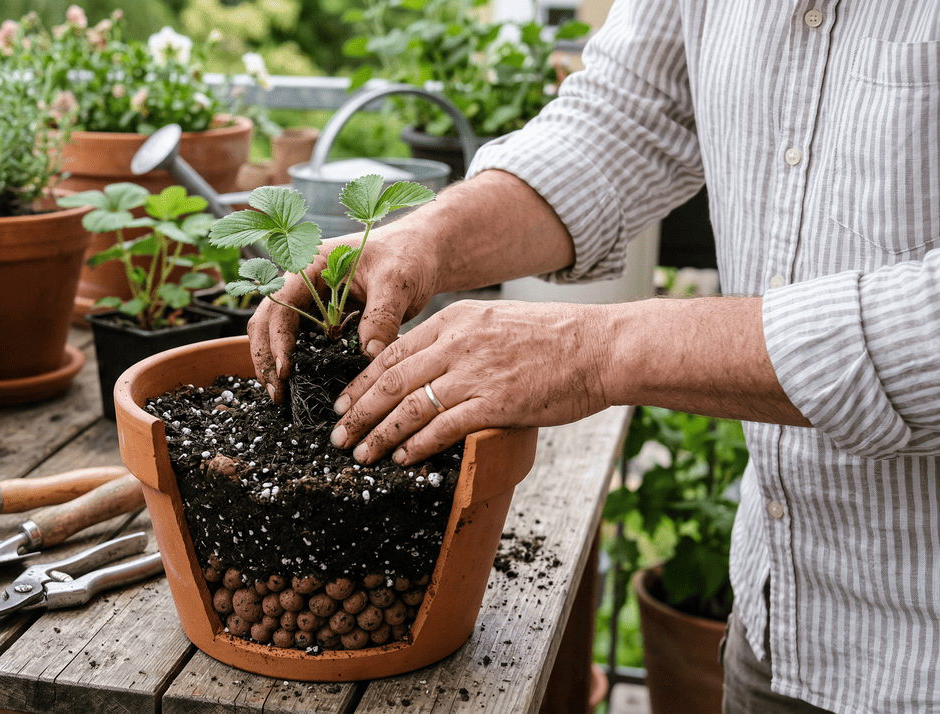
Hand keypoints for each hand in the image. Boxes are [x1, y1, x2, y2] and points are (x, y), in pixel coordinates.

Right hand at [246, 226, 439, 402]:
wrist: (420, 254)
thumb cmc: (406, 256)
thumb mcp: (397, 281)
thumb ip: (382, 315)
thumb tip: (369, 354)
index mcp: (311, 267)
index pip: (281, 305)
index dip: (278, 339)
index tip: (286, 371)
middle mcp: (303, 285)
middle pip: (266, 322)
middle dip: (265, 357)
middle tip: (277, 393)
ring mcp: (311, 304)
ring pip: (276, 335)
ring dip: (274, 364)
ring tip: (282, 397)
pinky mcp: (324, 322)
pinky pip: (301, 344)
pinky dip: (295, 365)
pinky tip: (300, 386)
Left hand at [328, 300, 611, 464]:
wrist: (602, 346)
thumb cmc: (557, 339)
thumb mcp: (497, 323)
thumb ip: (461, 341)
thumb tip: (432, 370)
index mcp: (455, 319)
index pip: (392, 352)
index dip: (362, 381)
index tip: (343, 402)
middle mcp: (457, 342)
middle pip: (391, 380)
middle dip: (358, 411)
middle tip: (338, 433)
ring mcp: (475, 372)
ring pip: (409, 406)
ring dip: (379, 433)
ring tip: (360, 453)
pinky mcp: (494, 402)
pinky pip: (443, 427)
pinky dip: (417, 444)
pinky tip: (402, 457)